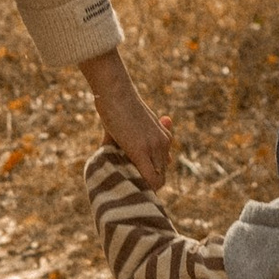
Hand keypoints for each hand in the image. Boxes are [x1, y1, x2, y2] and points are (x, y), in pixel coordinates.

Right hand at [81, 48, 172, 190]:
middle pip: (161, 174)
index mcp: (164, 137)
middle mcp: (163, 143)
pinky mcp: (141, 150)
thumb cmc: (118, 104)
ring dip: (142, 185)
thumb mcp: (130, 125)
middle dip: (146, 182)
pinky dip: (143, 188)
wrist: (115, 91)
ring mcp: (154, 147)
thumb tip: (113, 157)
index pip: (163, 166)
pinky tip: (128, 187)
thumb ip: (129, 142)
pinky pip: (151, 179)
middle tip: (127, 182)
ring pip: (157, 180)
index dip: (150, 175)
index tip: (134, 176)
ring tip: (124, 183)